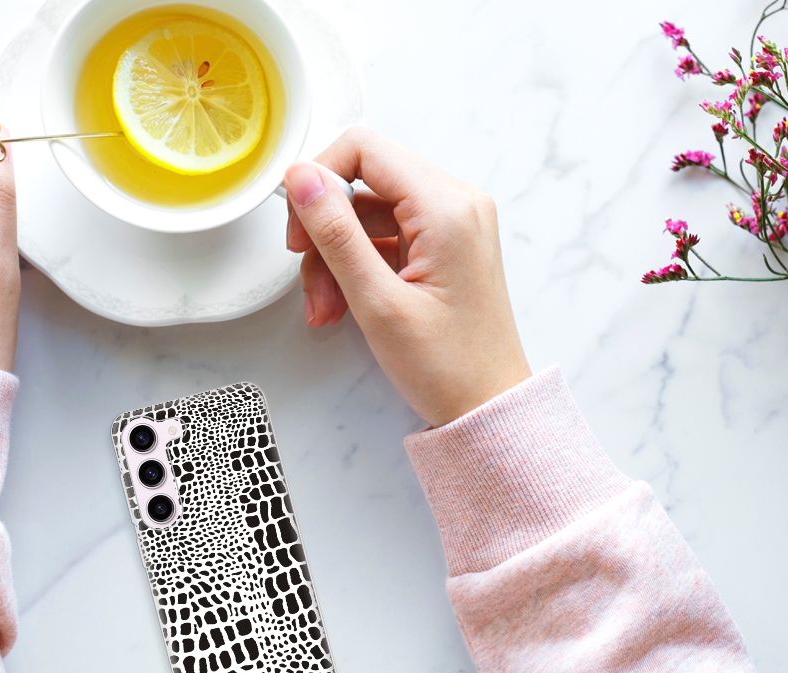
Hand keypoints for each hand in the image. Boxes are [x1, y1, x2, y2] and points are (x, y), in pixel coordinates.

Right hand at [284, 128, 529, 426]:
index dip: (319, 179)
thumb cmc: (447, 366)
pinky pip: (384, 237)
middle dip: (325, 230)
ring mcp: (451, 224)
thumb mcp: (377, 301)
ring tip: (326, 309)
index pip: (364, 149)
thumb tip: (301, 177)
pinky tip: (343, 306)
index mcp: (447, 207)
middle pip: (363, 182)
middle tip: (308, 279)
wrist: (489, 408)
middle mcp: (455, 203)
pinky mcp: (443, 245)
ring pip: (367, 214)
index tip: (298, 227)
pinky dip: (356, 267)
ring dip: (335, 257)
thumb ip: (336, 233)